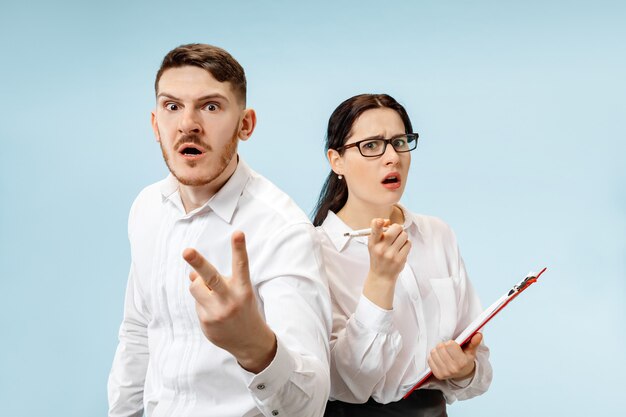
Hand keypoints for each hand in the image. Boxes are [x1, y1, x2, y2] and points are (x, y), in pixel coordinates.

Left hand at [183, 231, 276, 373]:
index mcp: (243, 288)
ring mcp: (218, 312)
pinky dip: (202, 303)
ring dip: (198, 285)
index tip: (238, 233)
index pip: (241, 265)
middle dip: (198, 262)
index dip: (239, 248)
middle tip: (187, 251)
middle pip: (212, 277)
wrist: (250, 342)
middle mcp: (231, 299)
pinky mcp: (207, 322)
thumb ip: (217, 280)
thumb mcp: (238, 292)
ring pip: (196, 287)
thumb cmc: (243, 309)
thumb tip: (191, 273)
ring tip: (211, 294)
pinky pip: (196, 303)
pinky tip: (215, 314)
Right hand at [362, 218, 410, 308]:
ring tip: (397, 243)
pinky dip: (406, 245)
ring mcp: (391, 254)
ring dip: (403, 237)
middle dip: (398, 229)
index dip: (378, 223)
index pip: (374, 230)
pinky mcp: (400, 259)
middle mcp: (381, 248)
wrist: (381, 275)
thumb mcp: (373, 243)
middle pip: (396, 228)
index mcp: (373, 242)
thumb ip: (378, 230)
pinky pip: (408, 244)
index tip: (380, 221)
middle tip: (395, 233)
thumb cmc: (378, 256)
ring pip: (404, 235)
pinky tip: (400, 249)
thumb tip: (388, 221)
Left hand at [428, 333, 482, 381]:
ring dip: (437, 350)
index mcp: (462, 362)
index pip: (450, 345)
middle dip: (444, 345)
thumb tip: (478, 334)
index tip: (454, 345)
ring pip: (434, 352)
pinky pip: (429, 359)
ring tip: (444, 353)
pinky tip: (440, 358)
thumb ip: (474, 342)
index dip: (451, 343)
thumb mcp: (471, 351)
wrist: (462, 374)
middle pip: (440, 347)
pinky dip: (433, 356)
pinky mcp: (437, 375)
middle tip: (448, 349)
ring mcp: (444, 373)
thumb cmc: (465, 359)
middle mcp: (453, 369)